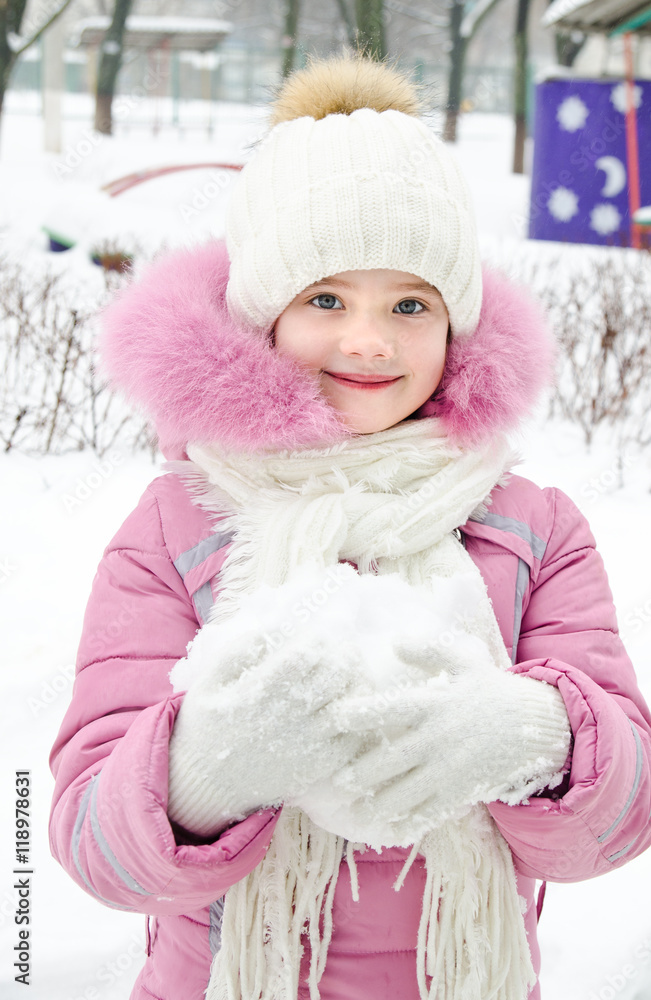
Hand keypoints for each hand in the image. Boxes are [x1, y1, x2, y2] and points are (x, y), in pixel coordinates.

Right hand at [167, 625, 364, 836]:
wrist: (207, 784)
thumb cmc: (207, 727)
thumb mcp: (207, 683)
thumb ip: (237, 651)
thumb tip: (273, 627)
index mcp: (259, 694)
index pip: (303, 656)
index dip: (316, 639)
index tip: (316, 636)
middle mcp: (287, 719)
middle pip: (333, 675)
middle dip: (341, 655)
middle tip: (340, 649)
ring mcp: (306, 745)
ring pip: (349, 704)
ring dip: (355, 682)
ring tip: (350, 671)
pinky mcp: (317, 766)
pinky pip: (352, 737)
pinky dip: (357, 717)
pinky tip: (350, 703)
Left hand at [300, 647, 570, 846]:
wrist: (534, 725)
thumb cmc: (491, 688)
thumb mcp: (465, 659)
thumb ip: (430, 649)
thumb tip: (395, 641)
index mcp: (438, 704)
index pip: (394, 708)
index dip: (363, 713)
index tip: (335, 717)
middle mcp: (441, 738)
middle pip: (394, 759)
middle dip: (363, 772)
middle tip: (337, 779)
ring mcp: (452, 768)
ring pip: (409, 792)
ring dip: (380, 803)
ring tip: (357, 810)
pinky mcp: (463, 791)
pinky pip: (432, 812)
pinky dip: (410, 821)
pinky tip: (389, 828)